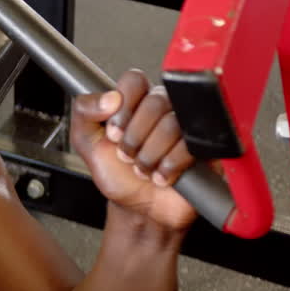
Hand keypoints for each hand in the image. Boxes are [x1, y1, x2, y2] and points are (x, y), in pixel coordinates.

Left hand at [70, 69, 197, 230]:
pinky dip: (169, 165)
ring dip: (149, 154)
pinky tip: (161, 175)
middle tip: (127, 155)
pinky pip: (191, 146)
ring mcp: (187, 128)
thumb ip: (84, 111)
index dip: (123, 107)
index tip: (113, 131)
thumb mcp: (86, 141)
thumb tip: (108, 97)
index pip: (135, 80)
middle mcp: (164, 110)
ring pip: (172, 124)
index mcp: (137, 101)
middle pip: (155, 102)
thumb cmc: (117, 174)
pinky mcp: (205, 149)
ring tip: (143, 168)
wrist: (139, 210)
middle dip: (134, 137)